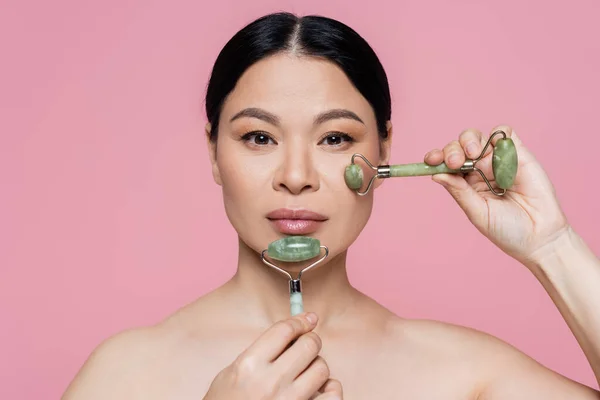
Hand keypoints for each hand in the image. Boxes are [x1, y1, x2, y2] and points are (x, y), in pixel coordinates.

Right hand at [203, 312, 341, 399]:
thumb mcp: (232, 371)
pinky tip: (319, 389)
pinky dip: (330, 389)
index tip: (309, 319)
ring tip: (306, 371)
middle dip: (310, 340)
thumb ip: (261, 351)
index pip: (284, 330)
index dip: (300, 320)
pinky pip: (332, 395)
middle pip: (308, 345)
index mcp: (250, 365)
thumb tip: (294, 331)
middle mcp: (271, 382)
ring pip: (322, 368)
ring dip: (317, 365)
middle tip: (306, 344)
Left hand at [426, 125, 569, 266]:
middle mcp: (480, 169)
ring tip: (473, 155)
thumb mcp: (477, 212)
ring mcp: (499, 161)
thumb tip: (435, 175)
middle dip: (453, 150)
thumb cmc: (507, 230)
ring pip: (478, 137)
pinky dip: (497, 134)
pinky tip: (496, 149)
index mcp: (466, 183)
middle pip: (459, 147)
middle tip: (456, 162)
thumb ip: (459, 192)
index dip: (437, 158)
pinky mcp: (520, 154)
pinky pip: (505, 133)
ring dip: (470, 140)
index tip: (430, 160)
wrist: (540, 237)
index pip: (446, 164)